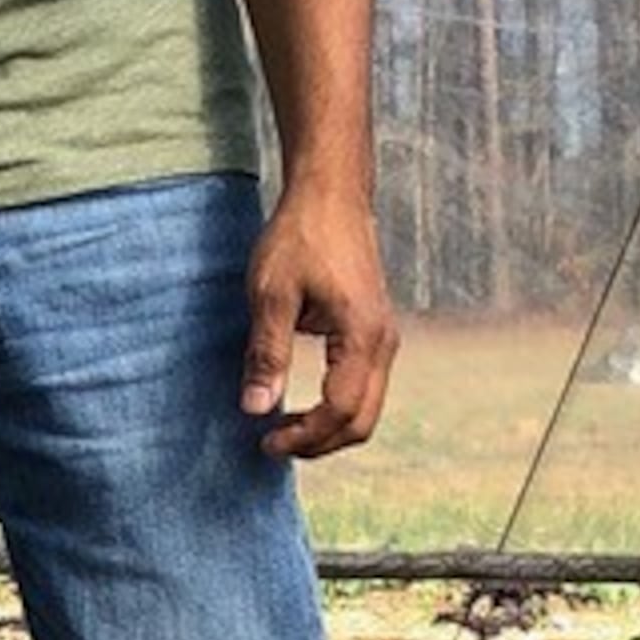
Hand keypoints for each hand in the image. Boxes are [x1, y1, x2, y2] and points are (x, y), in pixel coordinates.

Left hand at [242, 185, 398, 462]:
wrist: (331, 194)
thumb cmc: (300, 236)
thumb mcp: (271, 294)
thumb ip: (267, 354)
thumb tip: (255, 410)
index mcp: (362, 336)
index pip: (340, 410)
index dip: (303, 436)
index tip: (264, 441)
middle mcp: (383, 342)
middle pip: (362, 422)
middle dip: (319, 443)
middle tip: (273, 444)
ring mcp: (384, 337)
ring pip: (367, 408)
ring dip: (328, 428)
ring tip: (284, 428)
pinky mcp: (375, 331)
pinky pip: (365, 387)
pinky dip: (337, 407)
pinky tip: (303, 403)